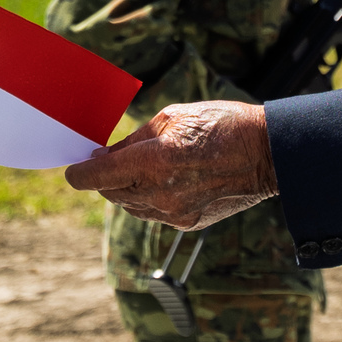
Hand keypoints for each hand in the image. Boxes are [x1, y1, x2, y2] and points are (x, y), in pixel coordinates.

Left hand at [64, 101, 277, 230]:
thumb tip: (107, 155)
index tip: (75, 169)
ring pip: (130, 206)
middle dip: (104, 178)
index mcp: (153, 161)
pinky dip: (149, 199)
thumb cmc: (222, 125)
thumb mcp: (172, 117)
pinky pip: (154, 213)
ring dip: (126, 189)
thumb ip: (134, 139)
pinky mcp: (188, 223)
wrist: (267, 154)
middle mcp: (159, 192)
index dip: (79, 174)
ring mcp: (174, 212)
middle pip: (111, 193)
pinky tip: (163, 181)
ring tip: (141, 168)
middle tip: (108, 160)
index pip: (96, 177)